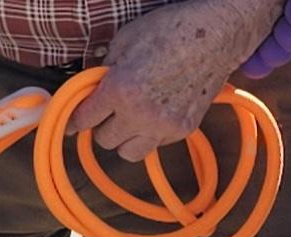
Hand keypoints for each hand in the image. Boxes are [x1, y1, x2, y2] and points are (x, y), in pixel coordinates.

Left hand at [68, 0, 259, 161]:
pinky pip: (155, 145)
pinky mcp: (182, 131)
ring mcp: (163, 127)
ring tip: (130, 119)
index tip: (73, 122)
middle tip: (109, 110)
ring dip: (124, 139)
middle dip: (103, 125)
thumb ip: (105, 69)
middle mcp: (140, 115)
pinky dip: (150, 134)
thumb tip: (92, 88)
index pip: (85, 119)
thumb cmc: (171, 29)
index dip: (76, 119)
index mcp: (120, 90)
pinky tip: (156, 112)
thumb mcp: (126, 40)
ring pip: (128, 153)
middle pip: (105, 141)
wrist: (216, 34)